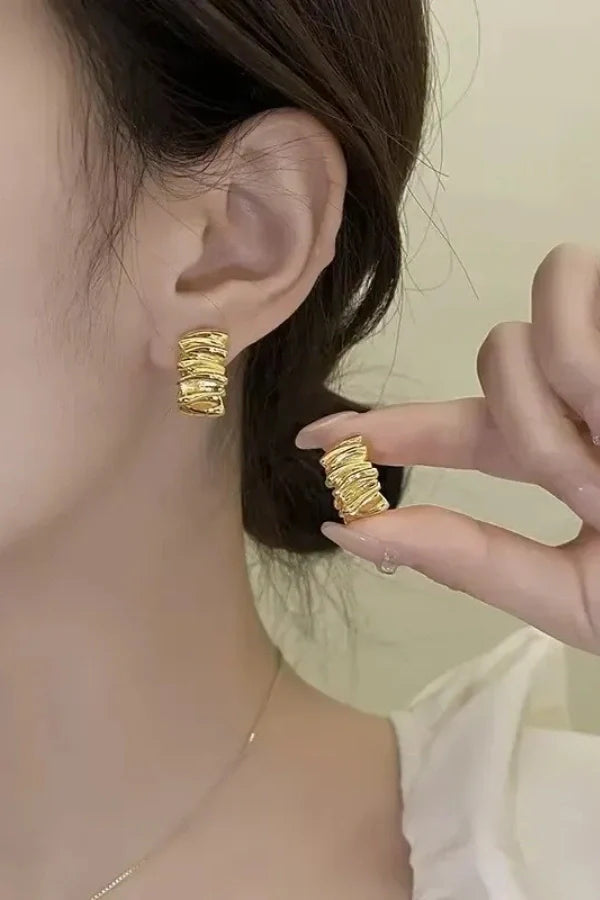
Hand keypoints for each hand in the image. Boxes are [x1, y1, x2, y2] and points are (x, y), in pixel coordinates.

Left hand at [296, 244, 599, 653]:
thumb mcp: (585, 601)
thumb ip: (474, 565)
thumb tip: (350, 533)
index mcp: (571, 469)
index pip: (459, 437)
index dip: (385, 429)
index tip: (307, 436)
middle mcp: (593, 403)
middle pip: (499, 364)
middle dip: (525, 412)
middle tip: (593, 470)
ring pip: (539, 306)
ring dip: (562, 365)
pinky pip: (575, 286)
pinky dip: (578, 326)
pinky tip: (594, 355)